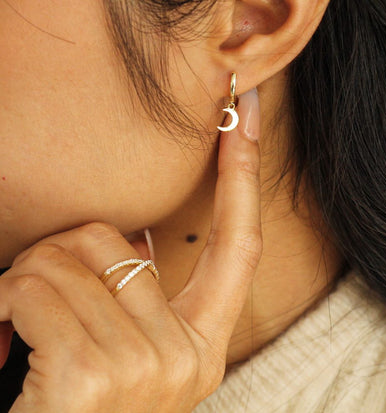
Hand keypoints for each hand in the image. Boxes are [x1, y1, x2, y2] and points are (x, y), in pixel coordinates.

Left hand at [0, 88, 261, 411]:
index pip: (240, 243)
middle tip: (33, 293)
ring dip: (27, 279)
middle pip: (122, 240)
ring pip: (73, 256)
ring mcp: (145, 366)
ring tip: (19, 324)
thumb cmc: (80, 410)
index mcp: (204, 346)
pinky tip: (5, 340)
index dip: (243, 175)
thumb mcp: (130, 356)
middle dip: (64, 249)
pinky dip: (4, 299)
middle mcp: (188, 356)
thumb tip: (136, 238)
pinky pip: (36, 287)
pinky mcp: (93, 376)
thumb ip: (143, 294)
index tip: (247, 115)